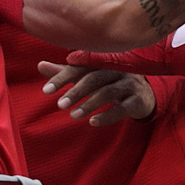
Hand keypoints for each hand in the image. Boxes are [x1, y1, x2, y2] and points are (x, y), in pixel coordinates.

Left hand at [38, 62, 155, 125]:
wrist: (143, 94)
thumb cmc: (109, 83)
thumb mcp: (87, 77)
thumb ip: (66, 72)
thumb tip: (40, 64)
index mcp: (101, 62)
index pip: (79, 67)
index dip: (62, 77)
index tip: (45, 91)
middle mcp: (116, 70)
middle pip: (94, 78)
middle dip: (75, 91)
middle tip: (60, 105)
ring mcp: (129, 84)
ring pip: (107, 92)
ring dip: (89, 104)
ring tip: (72, 116)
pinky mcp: (138, 100)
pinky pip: (122, 108)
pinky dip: (107, 115)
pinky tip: (92, 122)